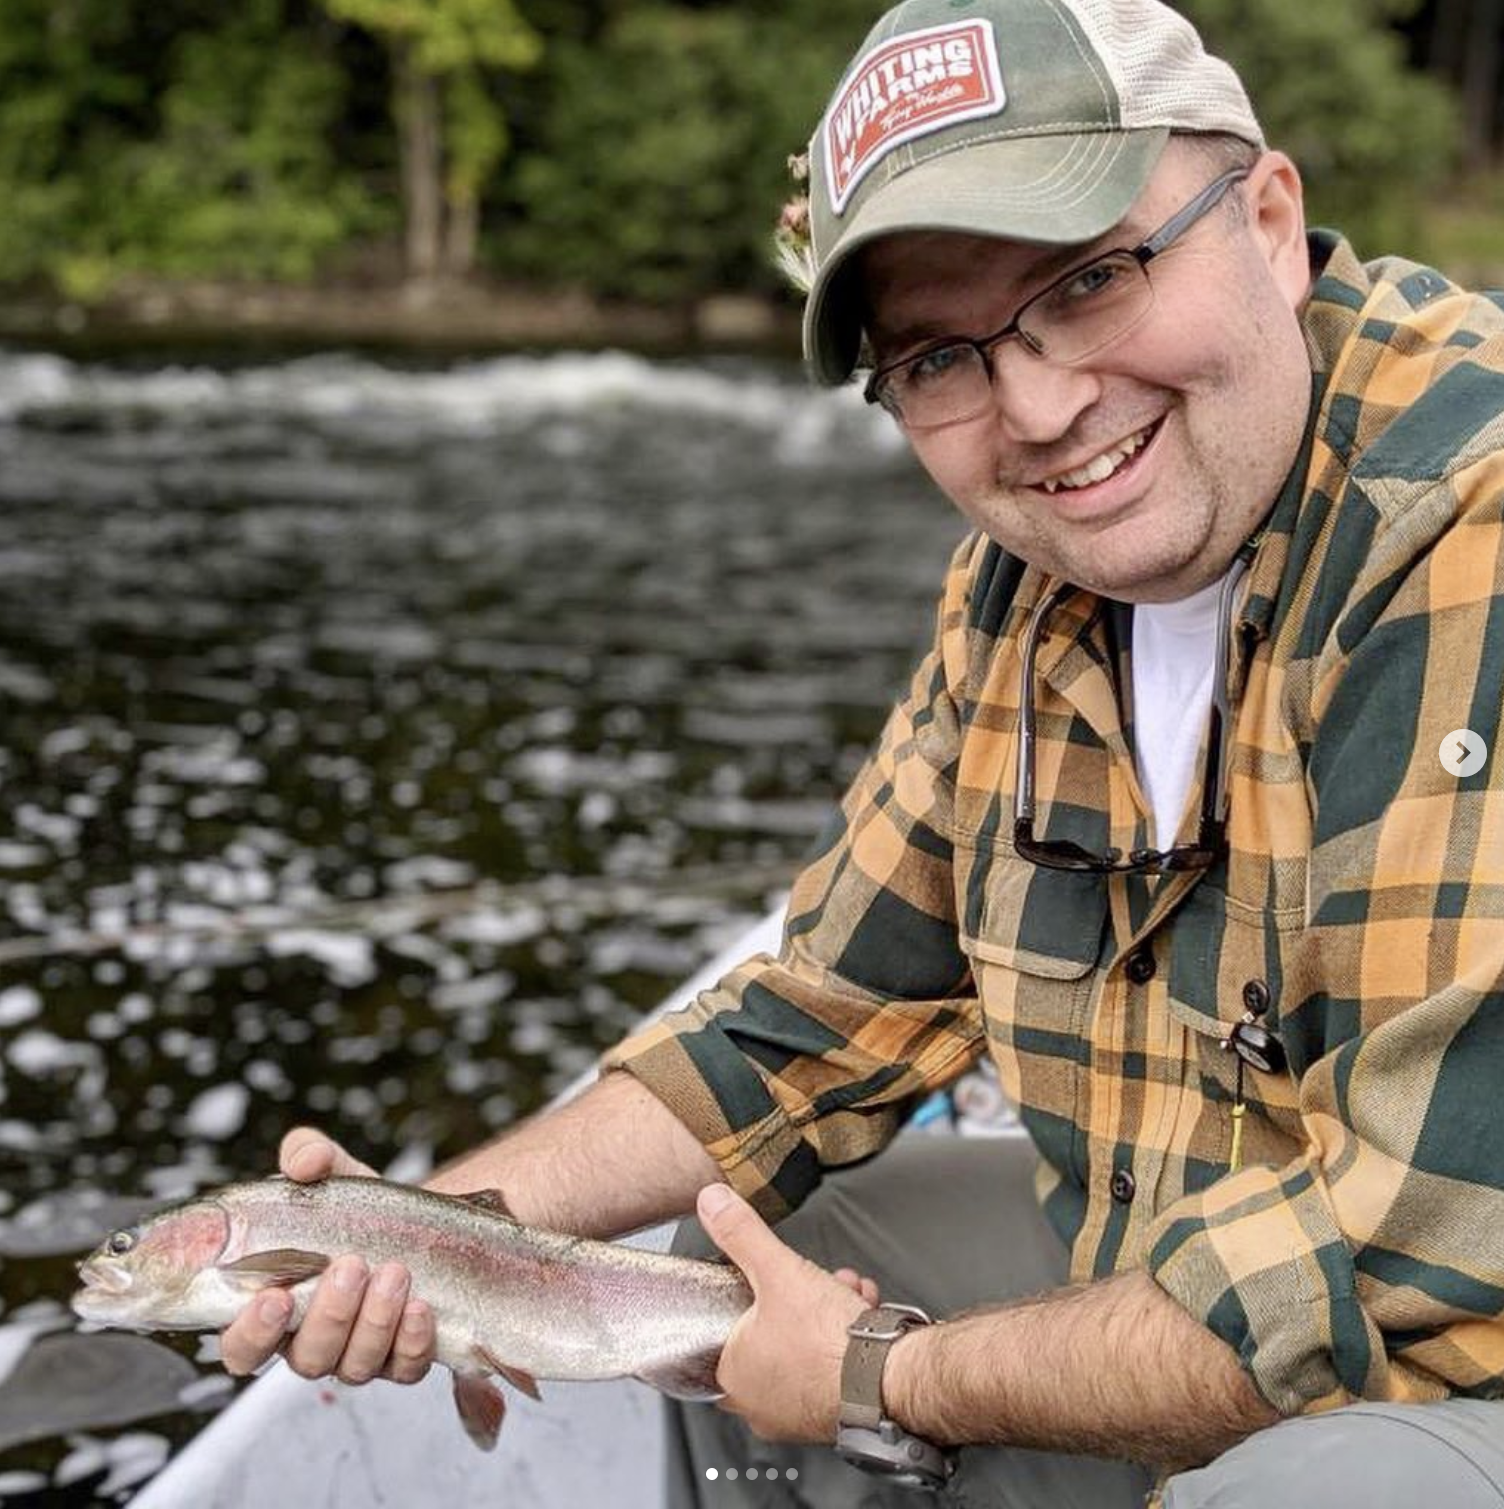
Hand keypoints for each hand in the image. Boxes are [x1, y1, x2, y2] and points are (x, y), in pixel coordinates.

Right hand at [217, 1128, 436, 1385]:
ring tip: (395, 1273)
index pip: (241, 1348)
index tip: (274, 1298)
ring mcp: (357, 1354)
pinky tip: (421, 1308)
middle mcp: (310, 1341)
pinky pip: (405, 1368)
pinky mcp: (402, 1358)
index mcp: (273, 1308)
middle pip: (306, 1359)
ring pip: (354, 1366)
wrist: (411, 1223)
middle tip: (352, 1266)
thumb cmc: (350, 1209)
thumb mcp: (330, 1174)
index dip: (251, 1333)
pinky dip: (412, 1342)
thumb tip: (305, 1163)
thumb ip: (308, 1156)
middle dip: (331, 1315)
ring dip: (375, 1321)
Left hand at [696, 1183, 867, 1443]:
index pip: (723, 1334)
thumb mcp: (778, 1271)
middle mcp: (761, 1405)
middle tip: (810, 1282)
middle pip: (771, 1334)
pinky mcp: (833, 1414)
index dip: (748, 1300)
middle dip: (797, 1297)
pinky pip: (832, 1367)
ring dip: (826, 1311)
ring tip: (843, 1290)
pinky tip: (862, 1313)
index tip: (764, 1285)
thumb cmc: (828, 1344)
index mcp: (732, 1377)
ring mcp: (798, 1413)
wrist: (886, 1379)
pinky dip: (846, 1339)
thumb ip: (742, 1234)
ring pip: (805, 1347)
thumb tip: (713, 1203)